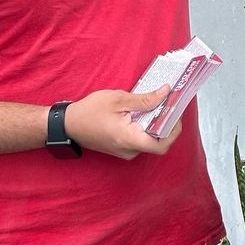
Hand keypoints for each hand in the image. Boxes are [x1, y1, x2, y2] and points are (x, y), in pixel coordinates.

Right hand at [64, 85, 182, 159]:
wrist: (68, 125)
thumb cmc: (89, 111)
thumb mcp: (118, 99)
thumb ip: (144, 99)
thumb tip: (166, 93)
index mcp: (129, 139)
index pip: (161, 145)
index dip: (173, 130)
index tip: (176, 113)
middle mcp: (129, 150)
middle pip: (158, 142)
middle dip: (167, 124)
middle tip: (170, 104)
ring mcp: (125, 152)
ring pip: (150, 141)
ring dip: (157, 124)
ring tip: (159, 105)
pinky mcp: (123, 148)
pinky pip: (141, 140)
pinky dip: (147, 127)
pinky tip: (146, 112)